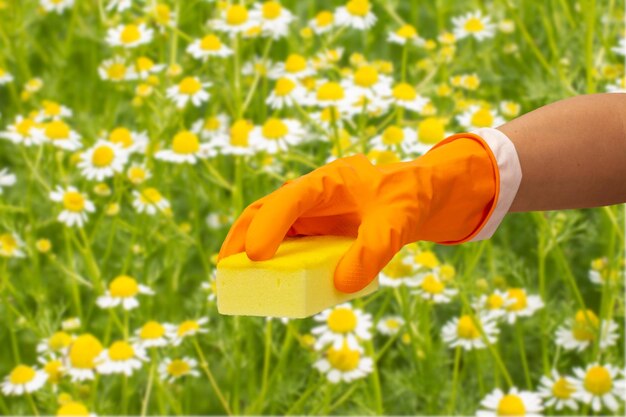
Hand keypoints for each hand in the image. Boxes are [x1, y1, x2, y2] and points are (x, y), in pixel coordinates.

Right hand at [218, 134, 498, 292]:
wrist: (417, 199)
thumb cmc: (406, 201)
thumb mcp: (398, 224)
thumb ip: (373, 251)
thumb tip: (339, 284)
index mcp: (329, 180)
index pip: (291, 197)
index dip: (270, 223)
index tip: (257, 255)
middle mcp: (312, 195)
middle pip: (266, 209)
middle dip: (243, 234)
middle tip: (226, 267)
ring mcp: (311, 214)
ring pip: (270, 226)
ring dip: (249, 249)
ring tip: (231, 277)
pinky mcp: (315, 231)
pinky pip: (287, 245)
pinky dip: (273, 261)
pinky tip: (266, 282)